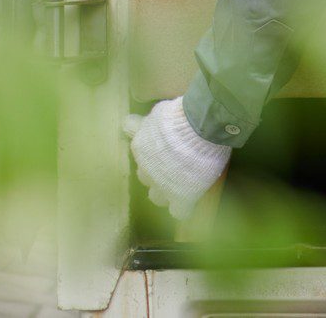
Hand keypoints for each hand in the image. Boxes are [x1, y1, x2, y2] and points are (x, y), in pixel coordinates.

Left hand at [123, 97, 231, 220]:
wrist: (200, 129)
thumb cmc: (180, 117)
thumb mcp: (155, 114)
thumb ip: (140, 124)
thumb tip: (125, 123)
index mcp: (140, 150)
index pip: (141, 158)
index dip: (153, 154)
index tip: (165, 149)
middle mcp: (147, 172)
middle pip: (147, 178)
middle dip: (158, 173)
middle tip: (175, 163)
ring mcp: (163, 188)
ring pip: (158, 197)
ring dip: (167, 191)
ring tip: (181, 183)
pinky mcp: (182, 198)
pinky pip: (180, 211)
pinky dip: (184, 206)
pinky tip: (190, 201)